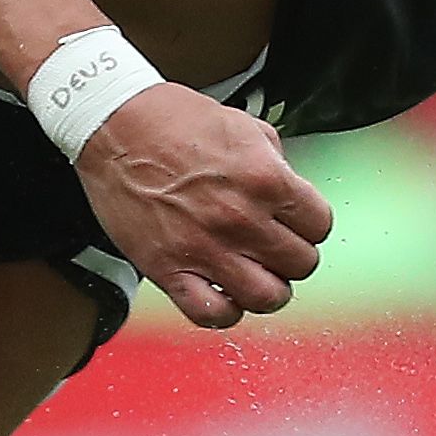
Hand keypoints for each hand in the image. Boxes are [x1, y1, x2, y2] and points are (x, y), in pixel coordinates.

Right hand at [71, 84, 332, 328]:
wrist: (115, 124)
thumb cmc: (173, 120)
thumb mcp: (244, 126)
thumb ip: (276, 164)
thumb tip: (289, 194)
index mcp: (266, 180)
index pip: (320, 226)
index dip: (308, 224)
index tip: (293, 224)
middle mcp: (241, 219)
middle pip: (301, 265)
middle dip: (291, 256)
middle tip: (273, 247)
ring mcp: (205, 248)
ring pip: (267, 298)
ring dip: (267, 289)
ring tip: (255, 276)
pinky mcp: (168, 268)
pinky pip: (211, 314)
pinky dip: (225, 312)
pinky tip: (222, 294)